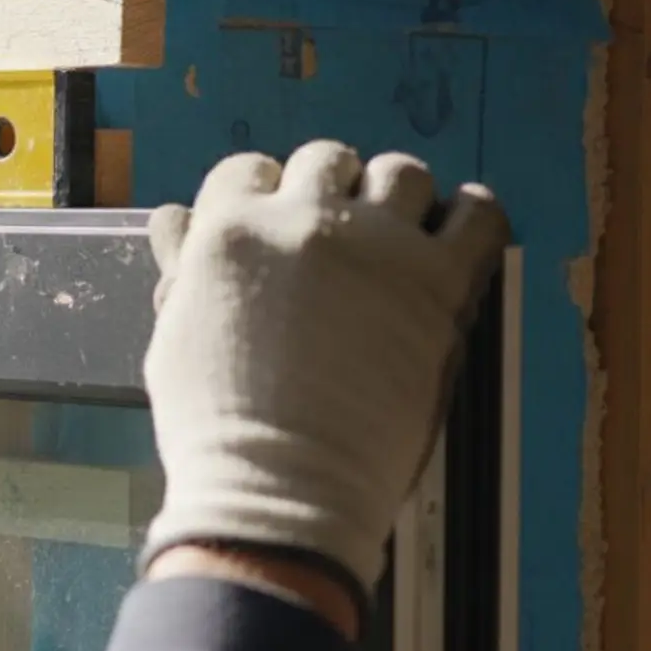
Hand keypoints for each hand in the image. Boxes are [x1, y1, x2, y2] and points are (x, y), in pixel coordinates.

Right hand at [137, 141, 509, 607]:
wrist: (282, 489)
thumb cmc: (216, 428)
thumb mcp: (175, 337)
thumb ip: (183, 269)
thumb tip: (174, 220)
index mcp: (231, 230)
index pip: (247, 170)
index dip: (263, 195)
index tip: (276, 224)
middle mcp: (304, 220)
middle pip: (324, 161)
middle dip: (328, 193)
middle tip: (336, 239)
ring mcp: (378, 247)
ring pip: (399, 173)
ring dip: (394, 198)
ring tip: (395, 237)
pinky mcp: (440, 282)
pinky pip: (476, 214)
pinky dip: (471, 213)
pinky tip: (458, 229)